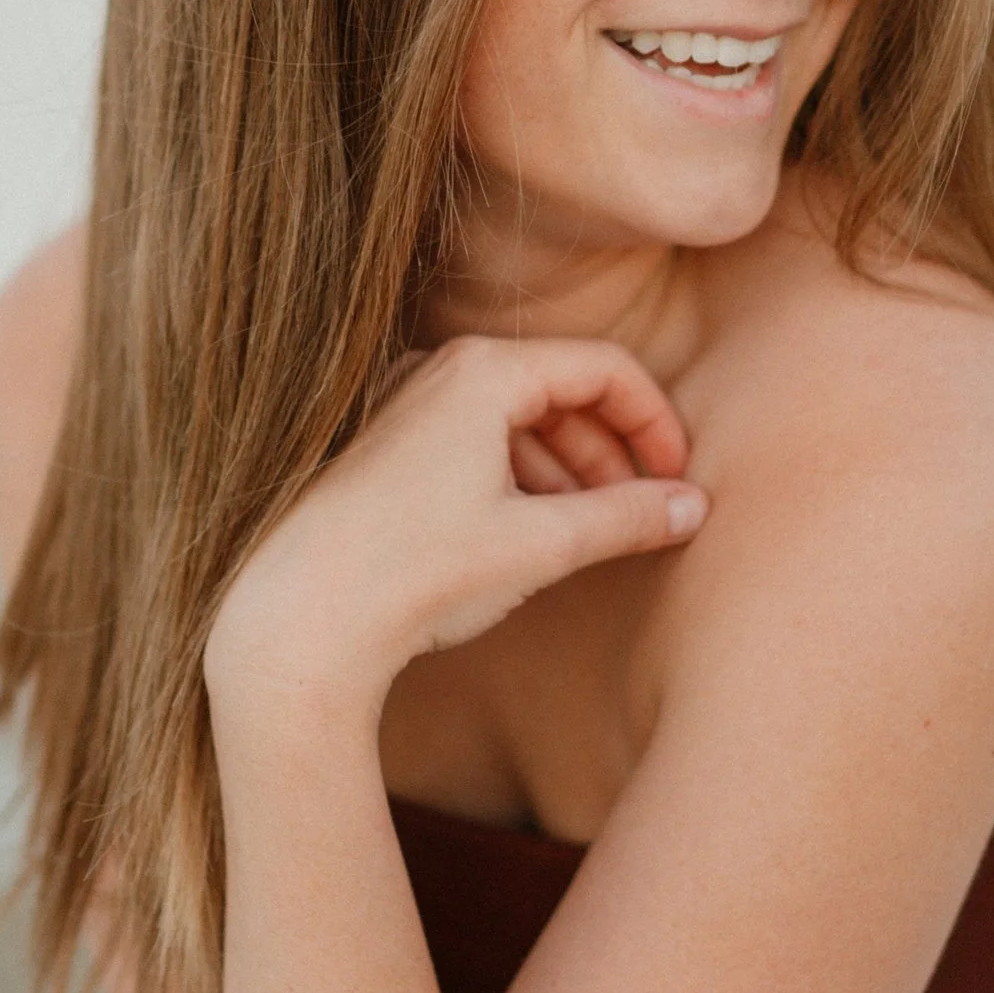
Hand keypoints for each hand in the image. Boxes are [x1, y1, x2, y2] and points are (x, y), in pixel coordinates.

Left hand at [205, 335, 708, 716]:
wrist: (301, 622)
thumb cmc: (415, 574)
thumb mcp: (541, 545)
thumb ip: (626, 518)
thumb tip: (691, 507)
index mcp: (482, 371)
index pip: (604, 370)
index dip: (655, 423)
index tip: (678, 481)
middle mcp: (438, 371)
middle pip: (561, 390)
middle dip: (614, 451)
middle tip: (645, 512)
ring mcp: (404, 407)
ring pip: (517, 419)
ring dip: (570, 468)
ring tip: (596, 530)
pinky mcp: (384, 449)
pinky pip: (475, 441)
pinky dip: (520, 476)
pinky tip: (534, 532)